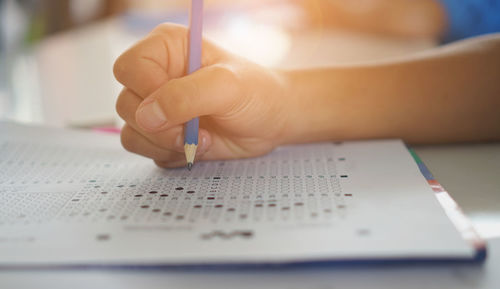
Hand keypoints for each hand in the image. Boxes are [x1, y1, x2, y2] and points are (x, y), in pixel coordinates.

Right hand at [113, 24, 290, 167]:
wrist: (271, 121)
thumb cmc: (256, 93)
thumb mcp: (227, 87)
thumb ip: (185, 96)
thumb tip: (146, 116)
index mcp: (165, 49)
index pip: (129, 68)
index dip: (148, 92)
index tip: (180, 106)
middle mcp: (156, 76)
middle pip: (126, 104)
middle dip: (161, 127)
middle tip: (194, 130)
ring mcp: (157, 107)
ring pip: (132, 132)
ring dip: (166, 144)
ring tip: (202, 140)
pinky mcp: (162, 133)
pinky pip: (146, 150)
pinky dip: (170, 155)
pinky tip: (196, 148)